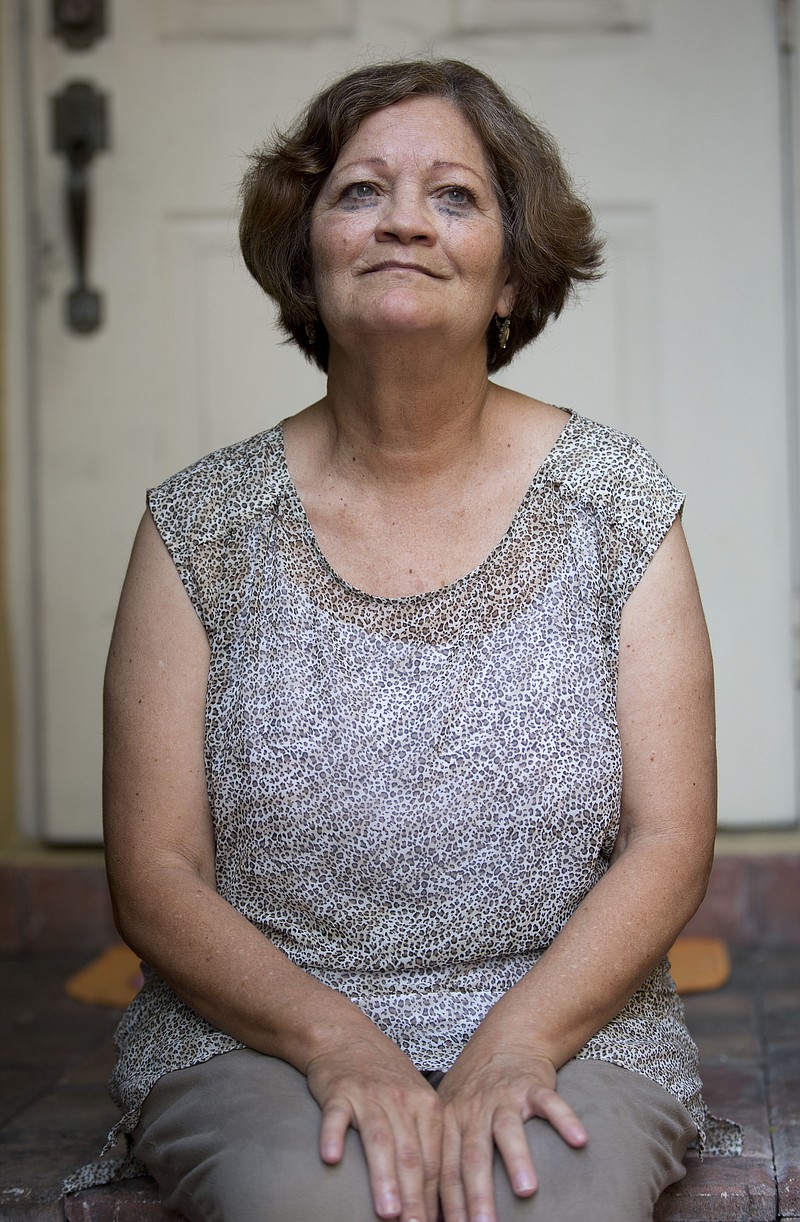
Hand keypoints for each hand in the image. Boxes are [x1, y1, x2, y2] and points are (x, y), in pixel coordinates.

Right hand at [305, 1036, 442, 1221]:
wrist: (346, 1036)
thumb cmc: (385, 1078)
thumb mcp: (414, 1102)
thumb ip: (424, 1144)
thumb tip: (435, 1199)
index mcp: (426, 1106)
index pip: (434, 1159)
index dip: (435, 1197)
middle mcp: (401, 1100)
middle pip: (410, 1154)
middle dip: (415, 1197)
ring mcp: (369, 1095)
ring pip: (380, 1139)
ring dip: (384, 1176)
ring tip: (388, 1211)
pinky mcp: (339, 1090)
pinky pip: (336, 1115)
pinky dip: (333, 1135)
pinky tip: (331, 1158)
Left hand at [436, 1045, 586, 1221]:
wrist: (506, 1040)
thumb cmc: (477, 1089)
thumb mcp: (452, 1115)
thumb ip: (447, 1155)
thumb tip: (437, 1207)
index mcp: (451, 1122)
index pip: (447, 1170)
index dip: (449, 1204)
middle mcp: (474, 1110)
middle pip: (473, 1156)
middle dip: (477, 1194)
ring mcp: (504, 1097)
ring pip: (507, 1129)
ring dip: (516, 1159)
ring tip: (525, 1190)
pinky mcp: (532, 1084)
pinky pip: (549, 1102)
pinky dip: (564, 1119)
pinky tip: (579, 1140)